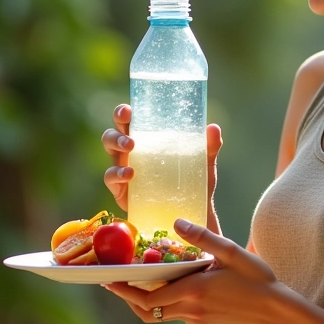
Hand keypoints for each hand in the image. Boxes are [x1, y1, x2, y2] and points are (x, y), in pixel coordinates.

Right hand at [101, 105, 222, 221]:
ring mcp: (123, 169)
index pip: (131, 121)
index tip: (129, 110)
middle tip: (131, 137)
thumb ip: (209, 146)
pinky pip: (111, 178)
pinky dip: (117, 174)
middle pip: (113, 133)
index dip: (124, 113)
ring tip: (131, 148)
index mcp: (147, 140)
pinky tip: (129, 174)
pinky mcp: (121, 190)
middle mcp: (131, 152)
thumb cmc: (193, 182)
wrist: (191, 213)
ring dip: (116, 145)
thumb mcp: (203, 163)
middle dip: (117, 130)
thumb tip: (214, 128)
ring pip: (109, 151)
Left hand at [104, 219, 281, 323]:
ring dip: (143, 302)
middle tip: (114, 283)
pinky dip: (162, 302)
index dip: (125, 289)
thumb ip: (204, 238)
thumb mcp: (232, 252)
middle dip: (128, 297)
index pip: (148, 296)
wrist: (276, 310)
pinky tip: (167, 286)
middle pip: (147, 310)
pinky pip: (174, 314)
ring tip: (134, 285)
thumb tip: (177, 222)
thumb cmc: (257, 279)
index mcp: (194, 290)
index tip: (109, 279)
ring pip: (159, 315)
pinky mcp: (205, 320)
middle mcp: (190, 308)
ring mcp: (197, 317)